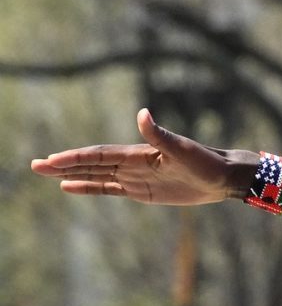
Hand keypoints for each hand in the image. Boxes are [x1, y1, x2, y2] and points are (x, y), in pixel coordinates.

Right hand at [29, 109, 254, 205]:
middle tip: (35, 166)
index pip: (100, 156)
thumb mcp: (183, 150)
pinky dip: (89, 187)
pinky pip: (110, 189)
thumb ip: (160, 135)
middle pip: (91, 164)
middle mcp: (132, 164)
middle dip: (64, 165)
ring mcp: (135, 177)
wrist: (222, 177)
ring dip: (71, 174)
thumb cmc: (206, 162)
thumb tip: (142, 114)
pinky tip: (70, 187)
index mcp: (138, 154)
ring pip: (97, 176)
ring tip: (46, 174)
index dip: (76, 158)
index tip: (52, 161)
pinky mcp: (142, 191)